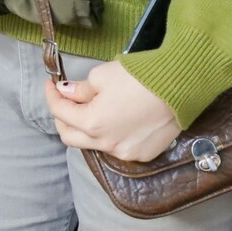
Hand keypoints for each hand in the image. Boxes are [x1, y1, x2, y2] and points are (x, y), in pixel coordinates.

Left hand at [45, 60, 180, 162]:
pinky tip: (116, 120)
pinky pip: (117, 148)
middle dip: (62, 118)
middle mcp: (106, 144)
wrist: (180, 87)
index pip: (60, 112)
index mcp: (92, 123)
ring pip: (94, 144)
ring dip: (87, 129)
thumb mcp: (102, 76)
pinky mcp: (143, 154)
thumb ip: (79, 89)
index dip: (52, 96)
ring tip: (91, 108)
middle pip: (70, 137)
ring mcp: (125, 153)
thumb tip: (66, 92)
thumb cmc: (139, 77)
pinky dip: (109, 135)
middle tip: (63, 101)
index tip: (51, 84)